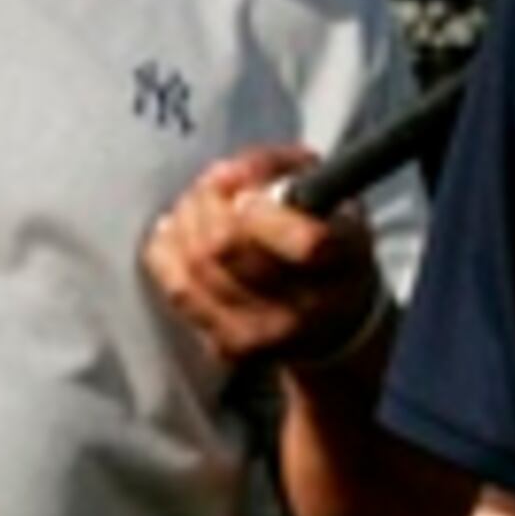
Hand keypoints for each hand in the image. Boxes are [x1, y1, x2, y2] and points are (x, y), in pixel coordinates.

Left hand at [145, 146, 386, 367]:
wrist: (334, 318)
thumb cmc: (329, 238)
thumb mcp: (327, 190)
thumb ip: (280, 168)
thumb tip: (229, 174)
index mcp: (344, 259)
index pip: (307, 242)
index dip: (263, 209)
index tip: (251, 193)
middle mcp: (308, 308)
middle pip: (228, 247)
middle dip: (209, 202)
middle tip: (214, 185)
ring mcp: (264, 334)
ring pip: (195, 265)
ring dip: (187, 222)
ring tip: (199, 206)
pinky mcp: (228, 347)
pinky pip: (177, 288)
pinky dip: (170, 252)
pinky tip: (182, 236)